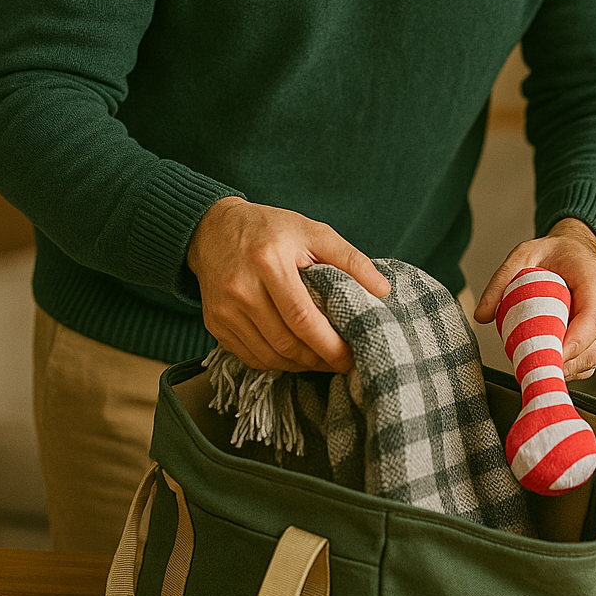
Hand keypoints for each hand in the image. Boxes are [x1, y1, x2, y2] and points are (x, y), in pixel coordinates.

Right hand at [187, 197, 389, 372]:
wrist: (212, 229)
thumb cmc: (271, 229)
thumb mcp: (313, 232)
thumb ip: (350, 259)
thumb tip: (383, 290)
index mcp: (268, 262)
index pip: (303, 318)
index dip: (330, 345)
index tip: (352, 357)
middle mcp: (241, 289)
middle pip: (286, 343)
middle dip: (319, 360)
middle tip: (342, 362)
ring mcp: (224, 311)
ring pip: (268, 356)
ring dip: (299, 365)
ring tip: (322, 360)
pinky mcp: (214, 324)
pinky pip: (250, 356)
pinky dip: (276, 362)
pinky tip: (295, 356)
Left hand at [473, 218, 595, 379]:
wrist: (575, 251)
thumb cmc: (553, 252)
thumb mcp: (523, 254)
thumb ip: (502, 280)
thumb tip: (481, 316)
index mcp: (592, 280)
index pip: (593, 317)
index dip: (575, 342)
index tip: (551, 355)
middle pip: (595, 345)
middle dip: (566, 363)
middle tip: (532, 369)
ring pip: (593, 357)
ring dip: (567, 368)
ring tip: (535, 369)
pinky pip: (589, 359)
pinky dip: (569, 367)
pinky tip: (546, 364)